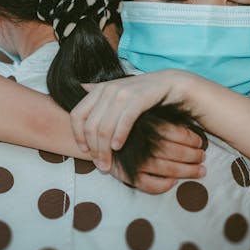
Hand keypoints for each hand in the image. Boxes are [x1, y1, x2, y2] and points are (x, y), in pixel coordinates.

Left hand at [71, 71, 191, 166]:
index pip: (77, 115)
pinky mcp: (138, 98)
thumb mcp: (118, 91)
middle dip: (94, 149)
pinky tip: (119, 147)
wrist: (172, 84)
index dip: (78, 135)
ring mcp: (122, 93)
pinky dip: (119, 137)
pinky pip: (123, 122)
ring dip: (104, 150)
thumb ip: (101, 93)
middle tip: (101, 165)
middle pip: (90, 126)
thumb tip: (81, 88)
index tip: (85, 151)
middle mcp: (108, 90)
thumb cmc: (144, 93)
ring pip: (104, 128)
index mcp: (99, 89)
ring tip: (109, 163)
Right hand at [105, 123, 206, 193]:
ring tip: (201, 171)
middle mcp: (140, 143)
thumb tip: (187, 117)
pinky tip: (173, 182)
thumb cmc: (121, 123)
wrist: (90, 136)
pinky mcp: (126, 175)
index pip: (174, 132)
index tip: (200, 142)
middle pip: (174, 152)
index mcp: (144, 124)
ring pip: (167, 169)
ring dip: (188, 171)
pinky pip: (149, 185)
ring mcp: (133, 161)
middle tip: (204, 157)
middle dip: (193, 156)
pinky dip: (164, 185)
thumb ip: (158, 116)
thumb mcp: (138, 113)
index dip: (191, 138)